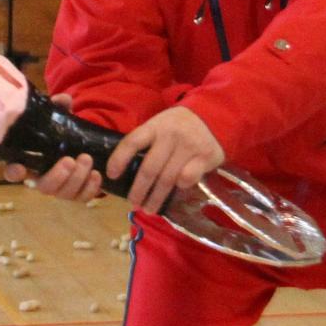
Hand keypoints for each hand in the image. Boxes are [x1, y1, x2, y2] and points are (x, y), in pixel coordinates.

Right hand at [2, 96, 104, 201]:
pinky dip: (90, 188)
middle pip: (44, 187)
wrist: (83, 145)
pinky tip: (97, 175)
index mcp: (31, 161)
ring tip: (87, 159)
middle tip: (70, 160)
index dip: (13, 173)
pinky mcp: (77, 194)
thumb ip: (59, 108)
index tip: (20, 168)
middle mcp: (43, 178)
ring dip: (77, 178)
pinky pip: (82, 198)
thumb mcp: (61, 117)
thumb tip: (63, 100)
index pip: (13, 172)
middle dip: (57, 176)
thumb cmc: (63, 133)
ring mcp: (61, 189)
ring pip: (64, 194)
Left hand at [108, 105, 222, 214]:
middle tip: (133, 203)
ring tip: (149, 209)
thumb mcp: (161, 124)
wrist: (214, 116)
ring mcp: (189, 146)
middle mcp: (170, 135)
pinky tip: (176, 192)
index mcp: (155, 126)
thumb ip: (147, 142)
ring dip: (156, 198)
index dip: (119, 159)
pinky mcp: (205, 156)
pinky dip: (180, 187)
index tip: (111, 176)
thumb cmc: (180, 125)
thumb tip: (124, 170)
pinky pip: (187, 178)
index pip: (132, 142)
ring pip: (167, 178)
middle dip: (138, 190)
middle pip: (149, 168)